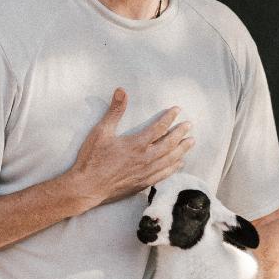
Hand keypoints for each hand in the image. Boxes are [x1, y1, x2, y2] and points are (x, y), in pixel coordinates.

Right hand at [65, 88, 193, 207]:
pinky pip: (164, 174)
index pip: (159, 128)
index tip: (177, 110)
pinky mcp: (143, 184)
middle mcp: (145, 158)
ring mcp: (146, 173)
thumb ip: (114, 111)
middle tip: (189, 125)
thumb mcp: (101, 131)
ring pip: (170, 159)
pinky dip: (174, 167)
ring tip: (191, 142)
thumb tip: (121, 90)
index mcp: (137, 144)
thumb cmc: (92, 159)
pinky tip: (179, 163)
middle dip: (180, 133)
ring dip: (182, 150)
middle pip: (170, 144)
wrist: (87, 188)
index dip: (170, 117)